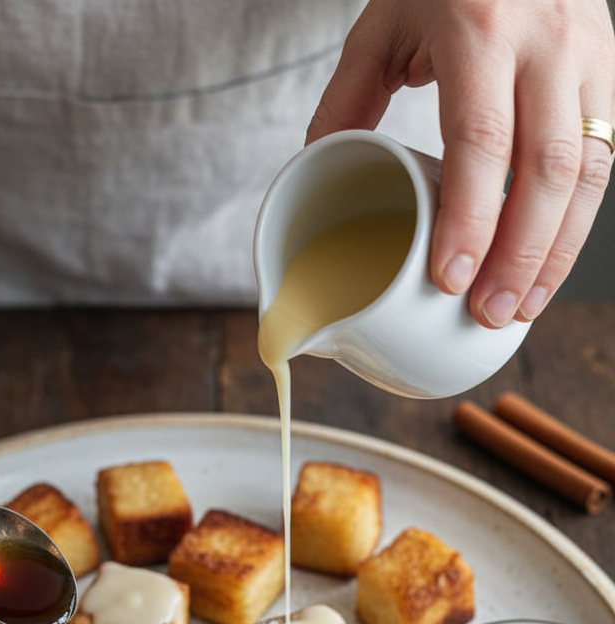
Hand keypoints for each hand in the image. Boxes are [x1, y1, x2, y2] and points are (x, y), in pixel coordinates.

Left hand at [307, 0, 614, 327]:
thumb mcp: (383, 21)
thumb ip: (348, 96)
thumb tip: (318, 168)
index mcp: (481, 27)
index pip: (483, 140)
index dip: (470, 219)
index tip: (449, 278)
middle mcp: (547, 41)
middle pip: (546, 169)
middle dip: (519, 255)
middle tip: (487, 313)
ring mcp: (588, 55)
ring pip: (589, 171)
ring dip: (556, 251)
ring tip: (520, 306)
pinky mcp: (608, 71)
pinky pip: (604, 159)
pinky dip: (578, 222)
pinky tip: (548, 264)